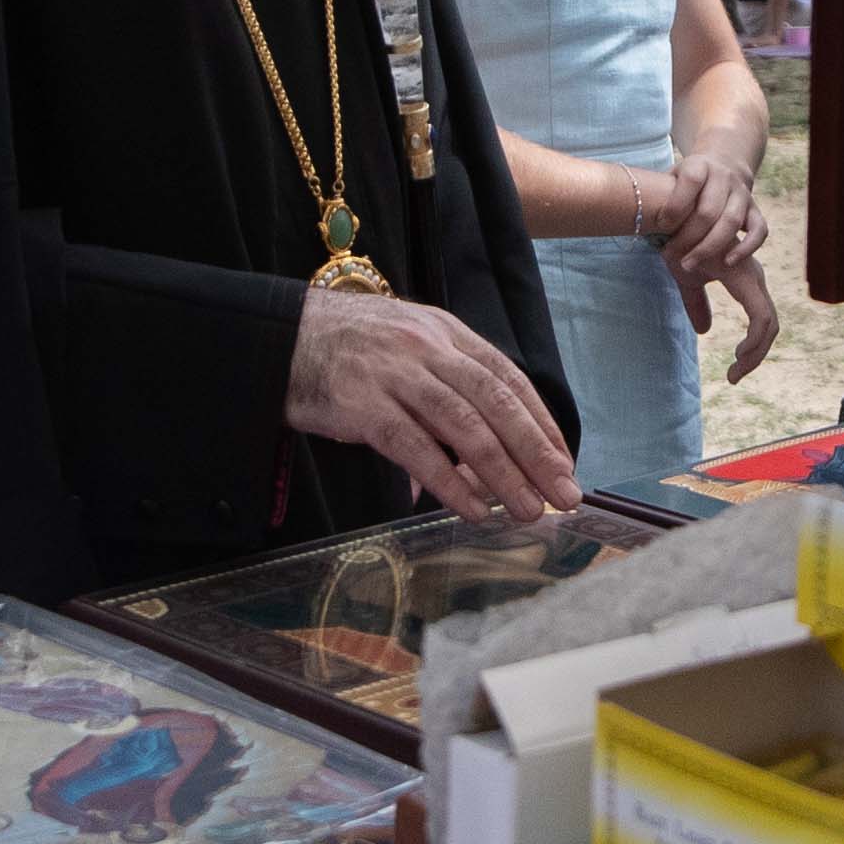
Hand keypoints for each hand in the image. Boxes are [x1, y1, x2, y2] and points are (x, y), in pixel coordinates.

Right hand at [286, 289, 579, 525]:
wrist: (278, 336)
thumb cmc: (348, 349)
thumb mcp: (406, 348)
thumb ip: (445, 390)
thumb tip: (478, 456)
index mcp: (446, 333)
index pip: (508, 379)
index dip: (540, 423)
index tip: (563, 462)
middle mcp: (427, 348)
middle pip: (496, 404)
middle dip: (536, 453)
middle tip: (564, 494)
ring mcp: (396, 375)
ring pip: (465, 427)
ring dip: (504, 474)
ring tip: (528, 510)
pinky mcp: (362, 405)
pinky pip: (416, 448)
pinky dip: (450, 482)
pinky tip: (473, 509)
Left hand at [650, 140, 759, 285]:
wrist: (723, 165)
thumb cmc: (686, 182)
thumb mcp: (672, 178)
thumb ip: (659, 194)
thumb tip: (631, 215)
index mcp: (699, 166)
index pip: (690, 180)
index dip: (675, 205)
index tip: (661, 226)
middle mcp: (724, 177)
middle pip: (710, 210)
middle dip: (688, 236)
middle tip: (670, 256)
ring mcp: (743, 193)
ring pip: (732, 222)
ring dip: (710, 247)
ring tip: (689, 265)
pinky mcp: (755, 209)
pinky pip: (759, 230)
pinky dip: (747, 248)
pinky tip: (728, 262)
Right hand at [683, 247, 783, 388]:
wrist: (672, 219)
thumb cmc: (678, 243)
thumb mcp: (686, 281)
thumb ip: (698, 305)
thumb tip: (704, 330)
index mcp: (744, 279)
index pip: (761, 320)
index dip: (753, 348)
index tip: (734, 369)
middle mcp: (753, 277)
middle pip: (769, 326)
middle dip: (756, 356)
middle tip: (735, 376)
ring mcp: (752, 277)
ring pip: (769, 325)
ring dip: (756, 353)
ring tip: (736, 370)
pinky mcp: (745, 278)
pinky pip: (761, 317)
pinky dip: (754, 341)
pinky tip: (738, 353)